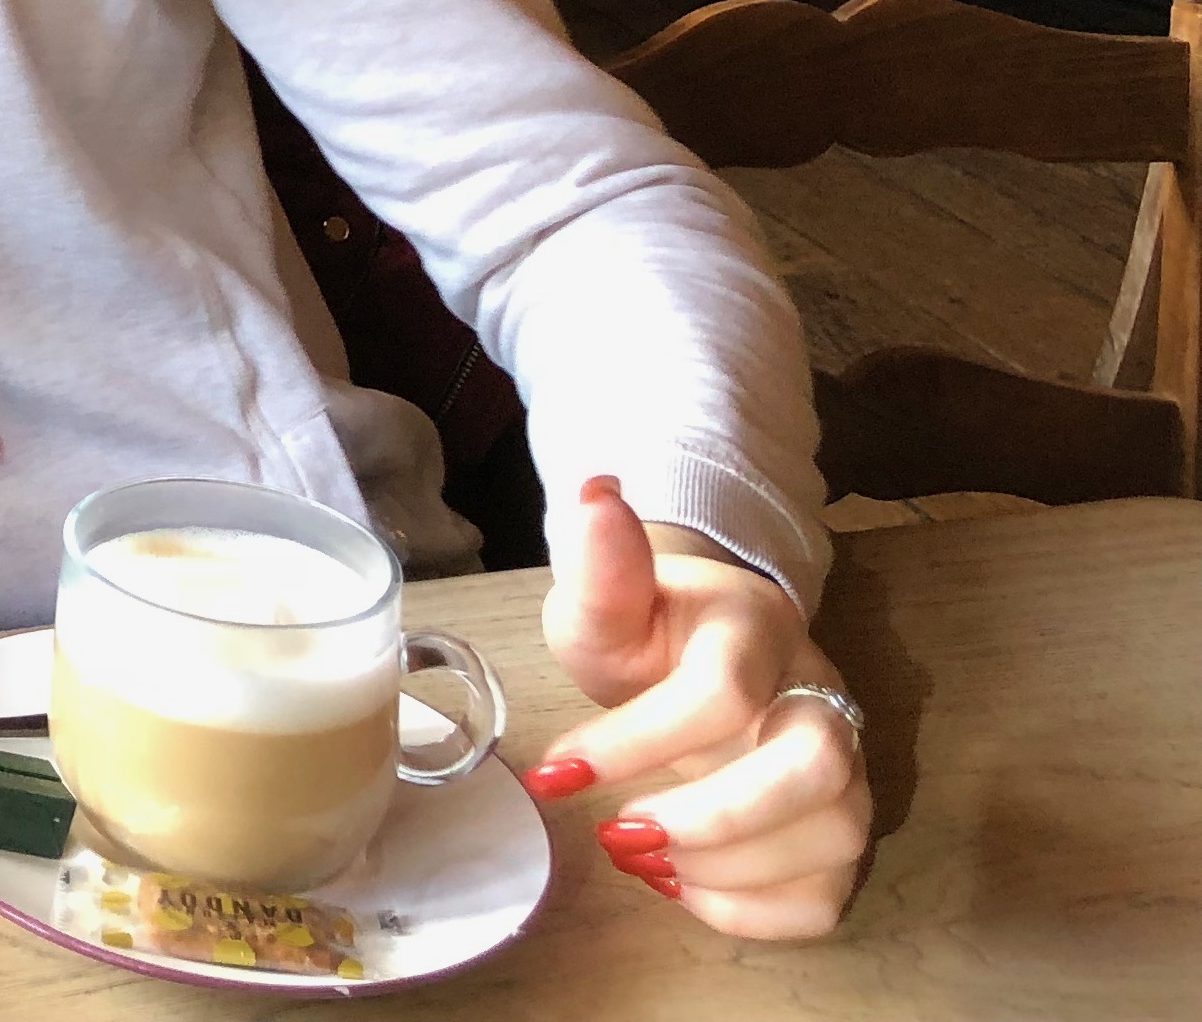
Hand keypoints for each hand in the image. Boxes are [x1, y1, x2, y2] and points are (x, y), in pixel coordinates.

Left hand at [530, 475, 867, 939]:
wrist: (693, 644)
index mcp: (758, 627)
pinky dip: (755, 910)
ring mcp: (845, 765)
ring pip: (834, 837)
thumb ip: (600, 563)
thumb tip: (595, 492)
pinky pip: (828, 893)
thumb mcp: (604, 595)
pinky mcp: (837, 826)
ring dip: (728, 869)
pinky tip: (683, 884)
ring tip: (642, 858)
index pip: (722, 691)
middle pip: (817, 769)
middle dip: (715, 818)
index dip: (639, 740)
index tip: (557, 771)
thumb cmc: (642, 624)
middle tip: (620, 834)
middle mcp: (819, 695)